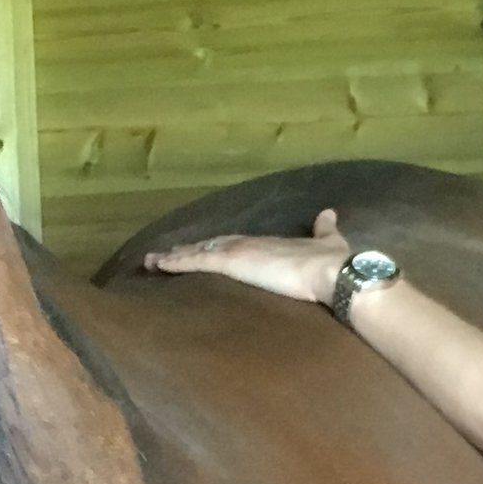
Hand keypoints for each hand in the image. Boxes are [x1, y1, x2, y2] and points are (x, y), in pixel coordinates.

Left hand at [144, 206, 350, 305]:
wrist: (331, 271)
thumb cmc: (330, 261)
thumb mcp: (328, 241)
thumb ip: (324, 228)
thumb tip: (329, 212)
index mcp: (266, 244)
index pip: (232, 244)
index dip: (213, 246)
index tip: (197, 249)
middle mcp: (248, 244)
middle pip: (209, 245)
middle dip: (187, 250)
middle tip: (163, 256)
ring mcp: (238, 251)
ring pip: (197, 252)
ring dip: (173, 256)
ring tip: (151, 261)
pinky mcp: (231, 263)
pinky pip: (196, 262)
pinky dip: (176, 262)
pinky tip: (158, 265)